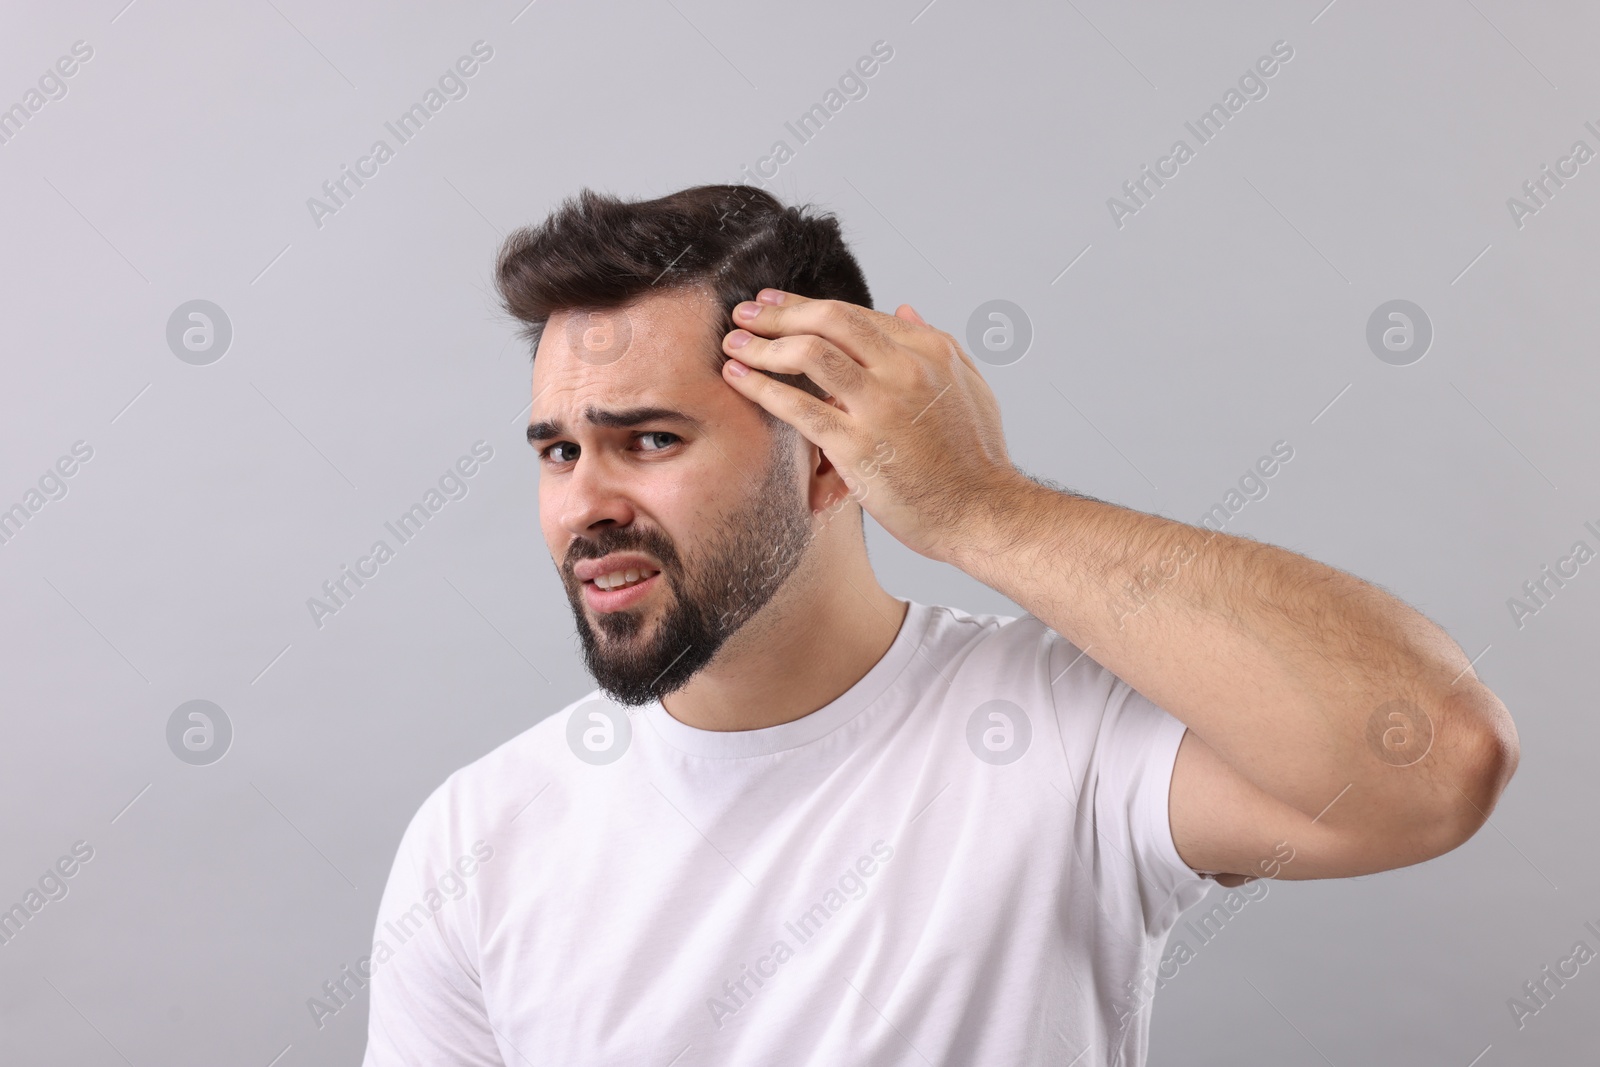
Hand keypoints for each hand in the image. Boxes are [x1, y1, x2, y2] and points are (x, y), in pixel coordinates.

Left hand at [720, 289, 1024, 564]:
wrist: (984, 514)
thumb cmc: (976, 460)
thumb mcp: (968, 387)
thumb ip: (936, 343)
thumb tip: (905, 307)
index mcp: (930, 350)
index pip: (856, 314)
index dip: (807, 304)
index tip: (775, 302)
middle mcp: (906, 369)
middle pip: (828, 320)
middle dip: (779, 312)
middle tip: (744, 311)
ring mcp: (881, 406)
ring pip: (809, 353)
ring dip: (762, 344)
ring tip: (732, 344)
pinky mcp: (858, 445)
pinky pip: (799, 406)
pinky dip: (762, 387)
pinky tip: (738, 380)